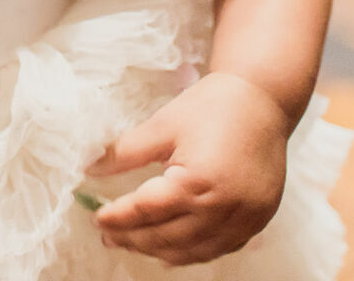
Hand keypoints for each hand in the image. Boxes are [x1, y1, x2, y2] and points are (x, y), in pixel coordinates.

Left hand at [89, 72, 291, 264]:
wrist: (263, 100)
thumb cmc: (213, 106)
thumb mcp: (163, 126)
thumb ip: (125, 152)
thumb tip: (90, 169)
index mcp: (198, 182)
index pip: (147, 210)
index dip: (118, 217)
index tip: (97, 218)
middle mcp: (224, 207)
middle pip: (168, 237)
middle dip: (133, 239)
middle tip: (108, 235)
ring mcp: (245, 219)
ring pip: (193, 250)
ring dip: (159, 251)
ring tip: (133, 243)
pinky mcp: (258, 220)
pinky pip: (220, 248)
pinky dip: (192, 253)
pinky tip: (172, 251)